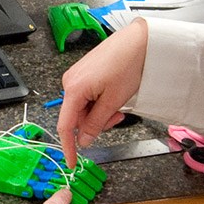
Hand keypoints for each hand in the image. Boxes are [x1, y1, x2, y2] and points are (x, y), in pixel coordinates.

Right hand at [57, 18, 148, 167]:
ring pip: (84, 107)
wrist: (138, 40)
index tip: (72, 162)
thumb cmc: (127, 65)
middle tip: (118, 117)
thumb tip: (83, 140)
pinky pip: (88, 96)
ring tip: (119, 104)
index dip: (68, 146)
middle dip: (97, 123)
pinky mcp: (85, 72)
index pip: (65, 125)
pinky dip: (100, 102)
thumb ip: (96, 123)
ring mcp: (77, 76)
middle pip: (77, 116)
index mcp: (73, 89)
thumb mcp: (113, 101)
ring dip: (101, 112)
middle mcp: (70, 81)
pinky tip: (114, 95)